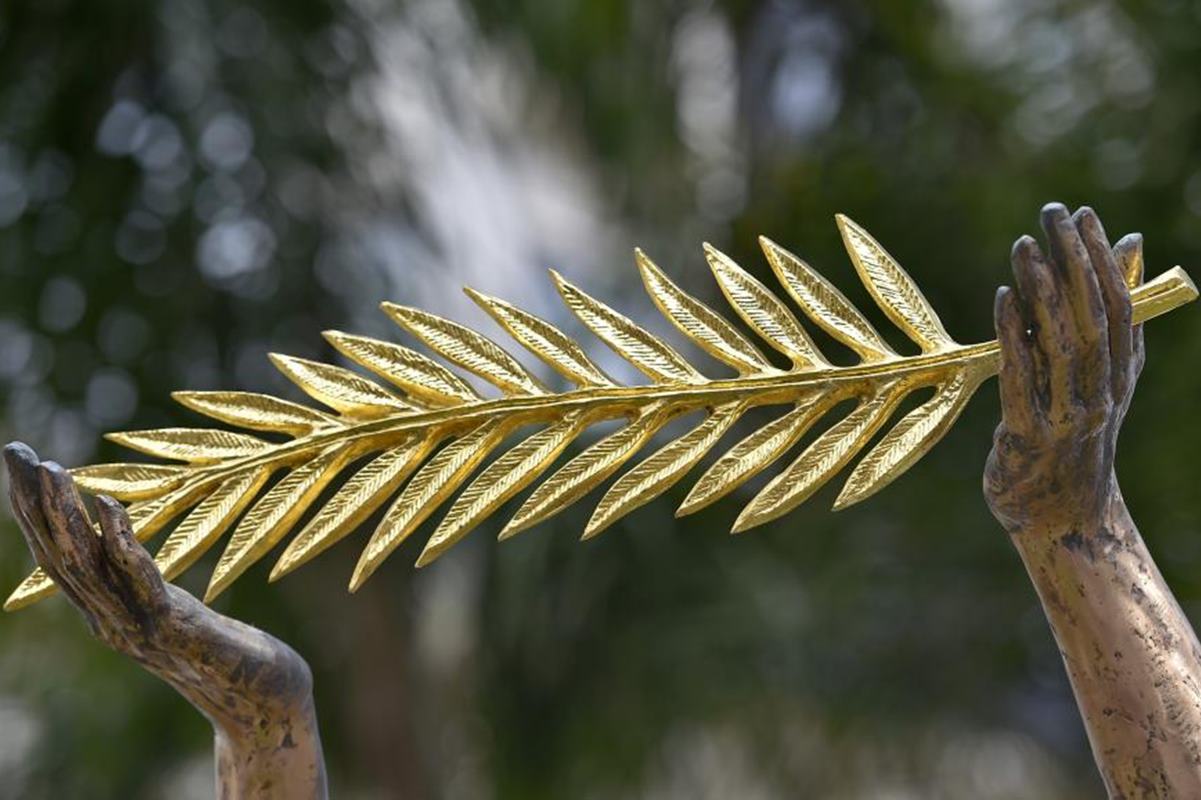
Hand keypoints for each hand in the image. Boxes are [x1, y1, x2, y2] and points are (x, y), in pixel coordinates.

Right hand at [5, 442, 326, 798]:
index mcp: (106, 614)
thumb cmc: (225, 650)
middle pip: (59, 557)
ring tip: (50, 469)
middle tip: (15, 451)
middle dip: (34, 502)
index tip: (18, 462)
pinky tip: (107, 501)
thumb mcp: (171, 611)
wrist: (264, 699)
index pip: (56, 557)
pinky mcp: (173, 628)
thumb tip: (116, 536)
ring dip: (65, 516)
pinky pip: (138, 580)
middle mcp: (111, 621)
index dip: (32, 511)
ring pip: (87, 567)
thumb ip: (140, 582)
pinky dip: (118, 539)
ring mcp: (137, 627)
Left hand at [984, 203, 1143, 534]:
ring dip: (1042, 290)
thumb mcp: (1104, 375)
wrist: (1060, 515)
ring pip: (1060, 343)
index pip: (1119, 307)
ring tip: (1024, 245)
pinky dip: (1014, 335)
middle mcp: (1100, 391)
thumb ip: (1112, 316)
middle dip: (1074, 261)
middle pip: (1091, 317)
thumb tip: (1130, 245)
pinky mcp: (1029, 434)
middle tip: (1052, 214)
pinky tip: (1003, 297)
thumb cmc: (1075, 435)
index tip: (1083, 215)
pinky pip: (1022, 377)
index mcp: (1120, 374)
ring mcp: (1066, 414)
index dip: (1104, 260)